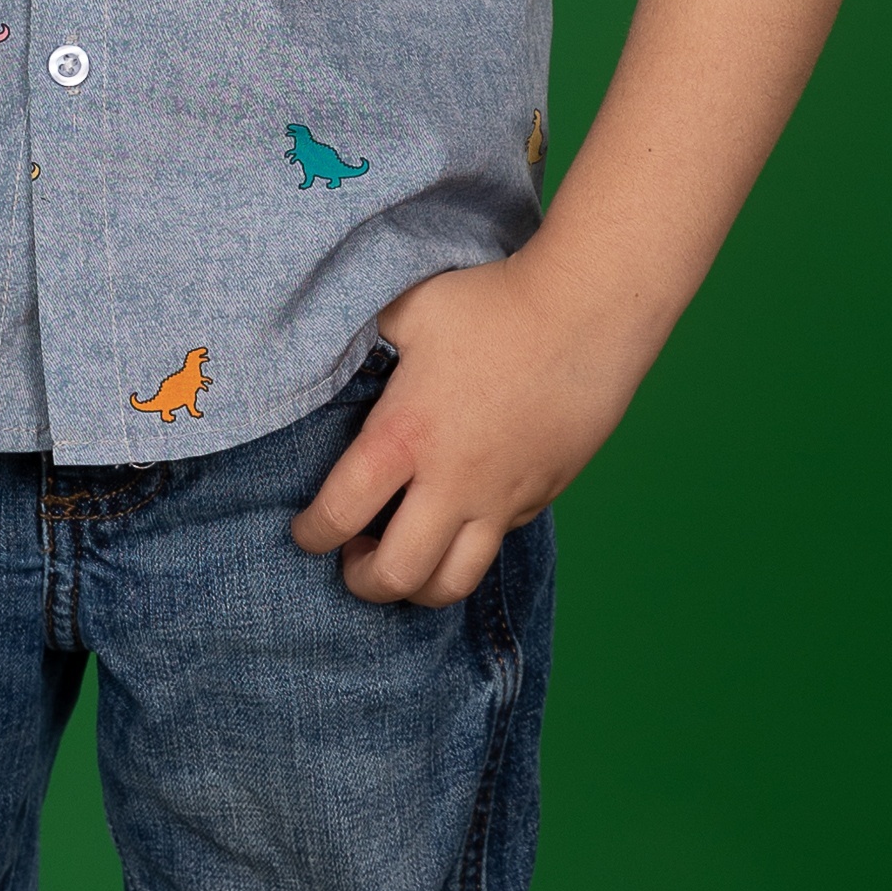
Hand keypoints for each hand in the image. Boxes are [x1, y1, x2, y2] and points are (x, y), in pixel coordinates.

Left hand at [289, 254, 641, 606]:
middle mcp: (452, 482)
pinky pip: (498, 542)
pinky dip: (468, 545)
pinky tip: (457, 516)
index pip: (340, 513)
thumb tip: (327, 342)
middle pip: (397, 575)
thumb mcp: (410, 309)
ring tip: (404, 559)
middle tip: (352, 559)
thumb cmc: (492, 303)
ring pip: (453, 583)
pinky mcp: (540, 496)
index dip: (311, 533)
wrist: (587, 312)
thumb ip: (363, 336)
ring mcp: (502, 498)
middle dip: (363, 581)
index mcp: (406, 436)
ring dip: (418, 587)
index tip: (304, 531)